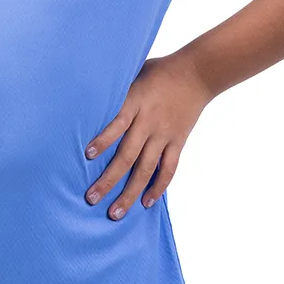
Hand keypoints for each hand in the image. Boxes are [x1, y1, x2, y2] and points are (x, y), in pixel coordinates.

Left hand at [84, 51, 212, 220]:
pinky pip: (168, 169)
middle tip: (91, 198)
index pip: (117, 124)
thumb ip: (116, 89)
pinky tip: (146, 202)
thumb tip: (87, 96)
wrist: (197, 73)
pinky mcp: (178, 141)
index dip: (103, 140)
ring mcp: (165, 134)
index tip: (87, 156)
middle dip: (109, 179)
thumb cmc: (159, 70)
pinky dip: (158, 187)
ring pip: (146, 169)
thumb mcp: (134, 72)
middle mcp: (149, 121)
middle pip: (128, 155)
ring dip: (130, 192)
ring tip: (115, 213)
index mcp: (136, 101)